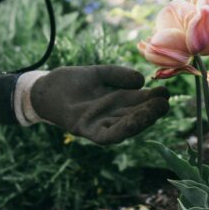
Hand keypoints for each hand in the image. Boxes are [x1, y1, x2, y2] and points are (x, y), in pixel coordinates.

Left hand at [29, 64, 169, 143]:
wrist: (43, 89)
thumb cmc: (70, 81)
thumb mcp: (98, 74)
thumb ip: (118, 75)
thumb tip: (141, 81)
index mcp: (116, 101)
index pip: (139, 103)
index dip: (153, 99)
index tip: (165, 92)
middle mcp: (111, 115)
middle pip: (136, 116)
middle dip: (151, 111)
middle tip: (165, 102)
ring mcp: (99, 124)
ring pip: (125, 126)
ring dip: (142, 120)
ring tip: (156, 110)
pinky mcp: (85, 129)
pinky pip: (106, 135)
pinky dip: (121, 130)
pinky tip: (133, 122)